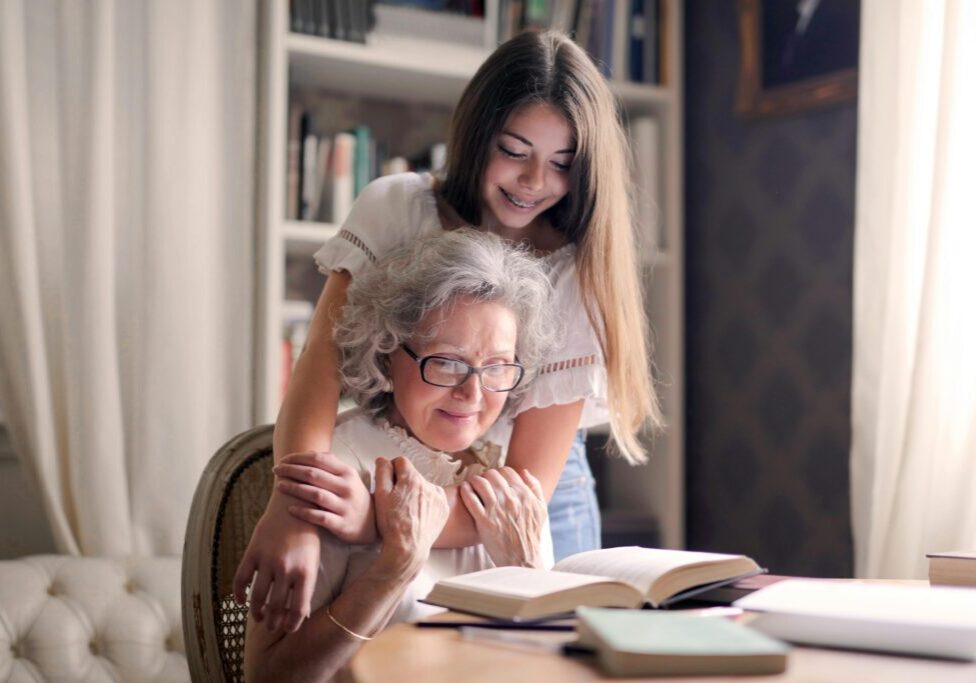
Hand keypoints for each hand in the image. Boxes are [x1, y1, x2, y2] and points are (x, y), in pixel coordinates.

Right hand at [233, 488, 320, 632]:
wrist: (294, 504)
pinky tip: (241, 601)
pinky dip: (239, 594)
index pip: (298, 609)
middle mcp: (286, 569)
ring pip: (257, 597)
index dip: (292, 623)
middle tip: (272, 627)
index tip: (288, 628)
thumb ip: (306, 584)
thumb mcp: (313, 559)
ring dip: (257, 612)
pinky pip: (241, 579)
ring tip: (259, 617)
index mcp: (306, 572)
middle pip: (276, 606)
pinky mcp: (253, 552)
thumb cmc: (307, 534)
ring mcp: (268, 560)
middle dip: (274, 622)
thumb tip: (299, 613)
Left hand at [274, 451, 376, 544]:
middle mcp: (347, 487)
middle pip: (314, 475)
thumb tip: (309, 452)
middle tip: (276, 470)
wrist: (372, 524)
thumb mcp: (349, 478)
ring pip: (315, 494)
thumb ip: (332, 464)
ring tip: (279, 486)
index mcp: (347, 473)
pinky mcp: (341, 524)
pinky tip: (290, 509)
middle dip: (291, 470)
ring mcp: (344, 506)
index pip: (319, 459)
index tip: (284, 460)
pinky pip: (319, 517)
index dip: (298, 458)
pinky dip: (303, 512)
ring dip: (294, 489)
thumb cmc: (354, 497)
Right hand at [371, 457, 448, 578]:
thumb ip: (382, 472)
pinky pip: (434, 498)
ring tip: (407, 510)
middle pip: (413, 475)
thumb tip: (383, 459)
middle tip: (396, 501)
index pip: (401, 462)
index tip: (389, 482)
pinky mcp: (444, 508)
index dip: (392, 470)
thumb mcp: (380, 496)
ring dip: (416, 493)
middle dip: (404, 483)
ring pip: (424, 486)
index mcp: (412, 479)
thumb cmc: (391, 524)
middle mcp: (429, 484)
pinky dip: (427, 503)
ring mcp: (439, 497)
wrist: (408, 548)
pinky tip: (418, 515)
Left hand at [459, 467, 546, 567]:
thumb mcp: (540, 509)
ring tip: (471, 484)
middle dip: (486, 476)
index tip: (495, 480)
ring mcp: (496, 509)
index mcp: (524, 495)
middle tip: (482, 482)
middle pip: (492, 475)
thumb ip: (534, 488)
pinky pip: (470, 499)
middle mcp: (510, 499)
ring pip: (480, 483)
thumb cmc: (531, 535)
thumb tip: (524, 471)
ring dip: (474, 481)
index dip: (499, 473)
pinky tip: (464, 489)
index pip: (507, 471)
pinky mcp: (484, 521)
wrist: (522, 559)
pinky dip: (465, 490)